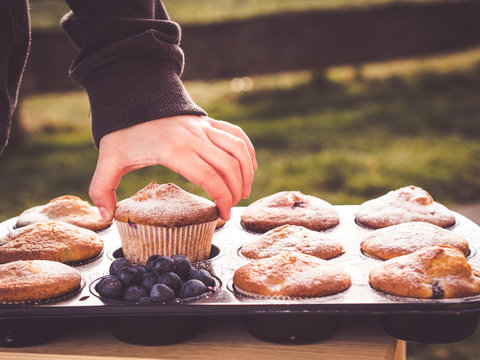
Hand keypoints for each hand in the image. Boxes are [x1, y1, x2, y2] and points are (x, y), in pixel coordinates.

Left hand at [89, 115, 256, 221]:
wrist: (132, 95)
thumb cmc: (123, 131)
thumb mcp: (108, 159)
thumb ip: (102, 188)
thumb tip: (104, 215)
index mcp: (174, 150)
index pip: (209, 177)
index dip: (223, 199)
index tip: (224, 215)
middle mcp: (194, 137)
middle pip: (228, 167)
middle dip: (236, 191)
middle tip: (231, 208)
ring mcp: (203, 127)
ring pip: (237, 149)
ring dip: (246, 172)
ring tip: (245, 191)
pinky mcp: (207, 121)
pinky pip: (236, 134)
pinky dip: (247, 150)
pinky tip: (249, 166)